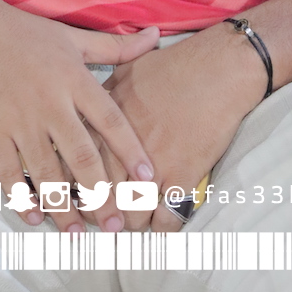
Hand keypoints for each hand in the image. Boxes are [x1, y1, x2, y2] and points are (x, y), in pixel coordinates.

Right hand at [0, 0, 159, 231]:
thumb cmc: (25, 33)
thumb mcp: (73, 36)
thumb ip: (116, 47)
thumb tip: (156, 36)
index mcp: (74, 80)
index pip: (110, 120)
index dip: (130, 150)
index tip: (148, 179)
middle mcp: (50, 103)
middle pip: (81, 156)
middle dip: (101, 195)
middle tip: (116, 227)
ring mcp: (20, 120)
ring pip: (46, 172)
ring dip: (62, 207)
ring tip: (78, 236)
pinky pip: (8, 172)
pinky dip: (20, 197)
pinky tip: (34, 217)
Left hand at [94, 22, 266, 231]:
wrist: (218, 67)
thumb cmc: (176, 64)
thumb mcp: (129, 69)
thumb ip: (106, 92)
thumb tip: (93, 105)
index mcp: (105, 122)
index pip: (76, 166)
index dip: (73, 187)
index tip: (77, 197)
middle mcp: (122, 147)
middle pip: (99, 197)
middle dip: (99, 214)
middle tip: (104, 219)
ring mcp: (153, 165)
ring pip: (130, 214)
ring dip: (130, 224)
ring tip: (132, 223)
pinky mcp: (182, 176)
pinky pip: (166, 218)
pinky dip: (163, 227)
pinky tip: (162, 223)